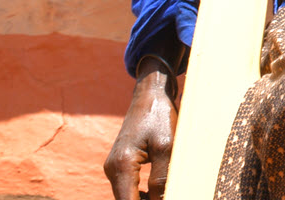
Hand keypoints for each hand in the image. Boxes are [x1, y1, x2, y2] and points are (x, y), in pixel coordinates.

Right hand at [104, 70, 175, 199]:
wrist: (150, 95)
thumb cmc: (159, 117)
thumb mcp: (166, 146)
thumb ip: (162, 177)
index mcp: (121, 165)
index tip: (168, 199)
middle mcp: (112, 168)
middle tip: (172, 194)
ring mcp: (114, 167)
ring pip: (128, 196)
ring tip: (168, 192)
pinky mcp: (120, 164)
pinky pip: (129, 187)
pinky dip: (143, 194)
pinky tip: (158, 192)